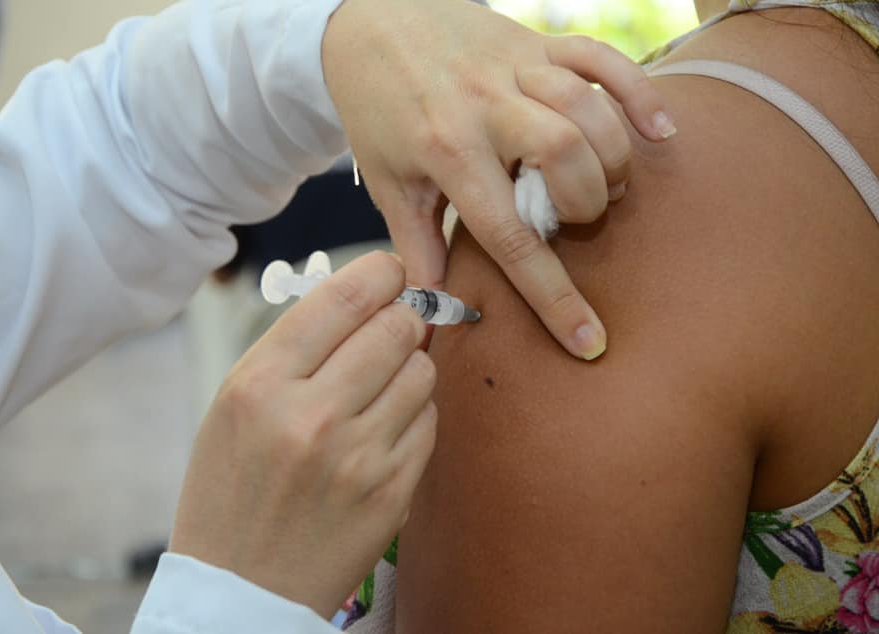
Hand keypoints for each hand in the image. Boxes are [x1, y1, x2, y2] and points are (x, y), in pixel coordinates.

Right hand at [169, 252, 436, 617]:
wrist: (241, 589)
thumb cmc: (231, 489)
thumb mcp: (234, 405)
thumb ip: (296, 348)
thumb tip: (368, 297)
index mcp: (259, 384)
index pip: (344, 297)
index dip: (382, 271)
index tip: (392, 271)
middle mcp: (311, 416)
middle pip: (396, 326)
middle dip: (401, 317)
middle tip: (393, 326)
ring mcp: (358, 457)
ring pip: (422, 371)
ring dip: (410, 368)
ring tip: (380, 388)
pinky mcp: (393, 492)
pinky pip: (429, 421)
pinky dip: (414, 415)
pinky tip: (384, 431)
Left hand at [322, 0, 675, 359]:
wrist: (368, 23)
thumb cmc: (378, 111)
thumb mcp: (389, 184)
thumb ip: (416, 248)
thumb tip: (431, 315)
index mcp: (445, 152)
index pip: (509, 237)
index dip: (552, 296)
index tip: (589, 341)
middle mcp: (484, 106)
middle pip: (564, 155)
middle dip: (586, 202)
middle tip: (578, 219)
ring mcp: (514, 67)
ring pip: (587, 108)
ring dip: (612, 157)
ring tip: (607, 186)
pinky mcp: (536, 40)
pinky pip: (600, 58)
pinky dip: (638, 92)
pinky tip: (660, 132)